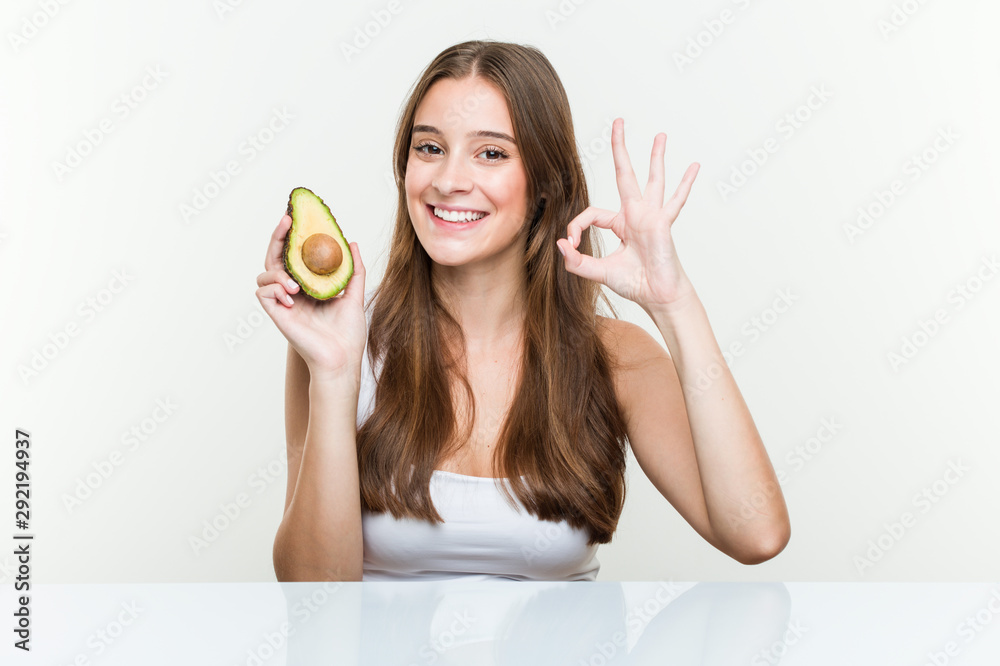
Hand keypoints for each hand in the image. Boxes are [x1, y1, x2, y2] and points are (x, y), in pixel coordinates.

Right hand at [255, 214, 366, 376]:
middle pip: (275, 259)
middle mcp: (293, 293)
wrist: (342, 359)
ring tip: (295, 285)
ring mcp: (284, 303)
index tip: (296, 218)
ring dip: (277, 273)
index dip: (292, 238)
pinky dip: (274, 290)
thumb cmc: (348, 333)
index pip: (294, 257)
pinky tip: (292, 297)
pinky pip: (263, 294)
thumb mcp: (355, 295)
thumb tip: (352, 243)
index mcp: (309, 287)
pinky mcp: (278, 315)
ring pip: (264, 275)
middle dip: (277, 238)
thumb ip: (354, 270)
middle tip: (286, 221)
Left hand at [557, 118, 699, 310]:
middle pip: (625, 174)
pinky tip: (694, 166)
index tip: (570, 242)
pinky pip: (676, 201)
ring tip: (660, 135)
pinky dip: (685, 184)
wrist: (658, 296)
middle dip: (620, 148)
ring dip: (656, 157)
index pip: (592, 213)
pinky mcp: (663, 224)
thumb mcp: (599, 272)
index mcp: (621, 224)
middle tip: (618, 123)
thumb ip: (577, 262)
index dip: (576, 225)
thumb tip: (560, 245)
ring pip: (653, 179)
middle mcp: (636, 215)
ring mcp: (652, 216)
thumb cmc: (635, 283)